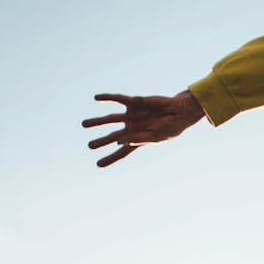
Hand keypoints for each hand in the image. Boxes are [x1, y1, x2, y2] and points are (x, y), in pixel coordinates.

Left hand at [82, 90, 204, 167]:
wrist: (179, 112)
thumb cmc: (170, 128)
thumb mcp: (154, 137)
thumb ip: (137, 139)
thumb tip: (120, 142)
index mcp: (138, 140)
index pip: (121, 152)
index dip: (110, 158)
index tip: (98, 164)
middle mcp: (132, 128)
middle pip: (112, 136)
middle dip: (101, 141)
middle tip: (90, 146)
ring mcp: (132, 115)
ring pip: (110, 119)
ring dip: (97, 122)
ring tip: (84, 125)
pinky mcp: (134, 103)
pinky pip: (118, 99)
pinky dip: (107, 98)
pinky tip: (96, 98)